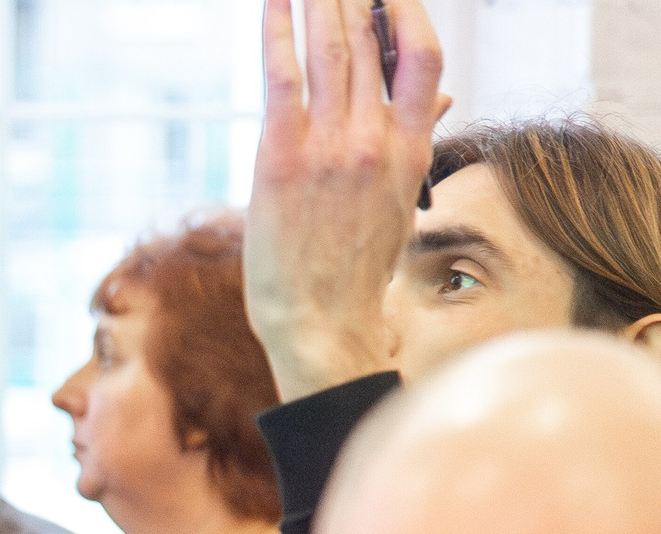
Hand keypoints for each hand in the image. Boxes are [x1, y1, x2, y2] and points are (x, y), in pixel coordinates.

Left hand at [243, 0, 451, 398]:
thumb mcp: (398, 202)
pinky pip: (282, 78)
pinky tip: (273, 0)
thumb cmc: (353, 267)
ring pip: (330, 49)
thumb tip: (439, 99)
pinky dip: (277, 33)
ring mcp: (330, 146)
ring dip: (320, 0)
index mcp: (411, 147)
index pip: (424, 57)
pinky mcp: (281, 158)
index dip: (409, 11)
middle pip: (371, 41)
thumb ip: (414, 142)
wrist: (320, 322)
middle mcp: (374, 138)